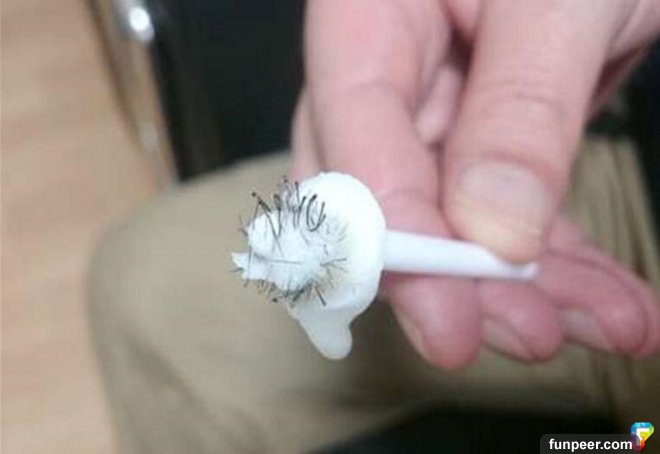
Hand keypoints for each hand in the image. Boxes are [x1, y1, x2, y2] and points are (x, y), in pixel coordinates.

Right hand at [291, 0, 659, 367]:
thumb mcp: (564, 0)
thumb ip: (521, 108)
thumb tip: (491, 231)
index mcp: (368, 13)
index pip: (352, 130)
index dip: (391, 230)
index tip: (446, 314)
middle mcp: (386, 71)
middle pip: (385, 192)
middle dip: (457, 277)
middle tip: (529, 334)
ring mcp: (434, 110)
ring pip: (450, 220)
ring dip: (525, 285)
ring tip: (603, 322)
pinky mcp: (483, 142)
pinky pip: (502, 214)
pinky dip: (556, 265)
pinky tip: (606, 301)